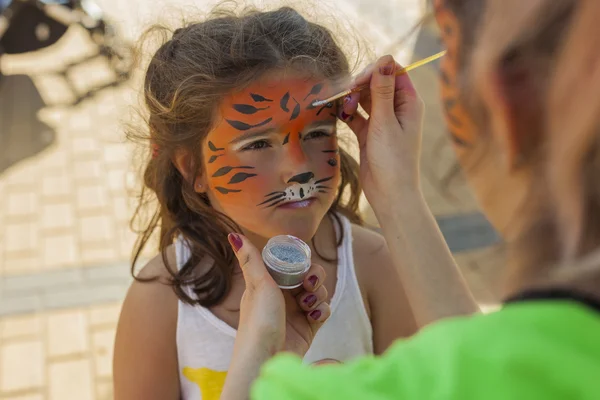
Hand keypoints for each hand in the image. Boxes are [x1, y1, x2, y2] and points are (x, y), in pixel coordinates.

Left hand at [227, 233, 330, 356]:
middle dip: (315, 278)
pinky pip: (323, 311)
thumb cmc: (257, 321)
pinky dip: (322, 311)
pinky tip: (315, 316)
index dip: (302, 262)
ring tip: (309, 305)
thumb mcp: (256, 285)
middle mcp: (284, 296)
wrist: (265, 359)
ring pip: (318, 293)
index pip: (292, 264)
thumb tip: (232, 233)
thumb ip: (251, 259)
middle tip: (309, 285)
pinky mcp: (308, 328)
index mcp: (269, 284)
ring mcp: (297, 312)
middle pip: (309, 277)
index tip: (304, 265)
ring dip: (318, 295)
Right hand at [338, 55, 424, 210]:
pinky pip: (357, 114)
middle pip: (376, 82)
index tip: (358, 80)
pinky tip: (340, 114)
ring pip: (364, 98)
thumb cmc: (393, 159)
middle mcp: (397, 108)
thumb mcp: (385, 122)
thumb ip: (382, 92)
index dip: (376, 70)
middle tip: (345, 94)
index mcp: (409, 102)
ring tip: (345, 109)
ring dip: (352, 99)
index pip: (393, 71)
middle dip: (359, 84)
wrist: (390, 193)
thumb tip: (384, 61)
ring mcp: (382, 120)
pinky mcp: (369, 133)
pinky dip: (348, 112)